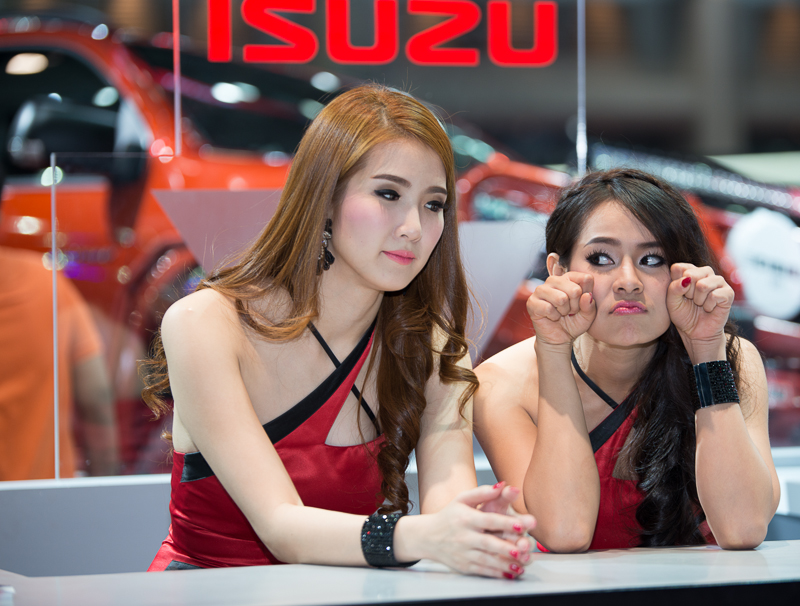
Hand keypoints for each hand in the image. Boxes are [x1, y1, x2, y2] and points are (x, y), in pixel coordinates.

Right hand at [413, 484, 534, 578]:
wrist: (427, 537)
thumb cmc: (449, 516)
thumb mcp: (462, 499)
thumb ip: (483, 493)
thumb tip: (502, 485)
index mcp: (466, 518)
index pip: (488, 520)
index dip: (505, 523)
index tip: (521, 525)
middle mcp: (464, 536)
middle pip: (488, 542)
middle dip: (506, 547)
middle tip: (523, 549)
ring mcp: (463, 553)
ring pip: (486, 560)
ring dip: (504, 564)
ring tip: (520, 565)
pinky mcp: (463, 566)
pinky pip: (481, 570)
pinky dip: (496, 573)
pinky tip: (509, 574)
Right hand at [527, 272, 595, 347]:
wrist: (559, 338)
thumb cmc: (573, 323)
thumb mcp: (588, 315)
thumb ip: (590, 305)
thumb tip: (586, 295)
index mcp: (568, 278)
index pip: (585, 278)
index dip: (586, 295)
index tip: (580, 304)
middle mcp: (553, 280)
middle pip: (574, 289)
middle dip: (575, 305)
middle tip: (570, 311)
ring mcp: (540, 290)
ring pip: (561, 298)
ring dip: (564, 311)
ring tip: (561, 313)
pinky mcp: (532, 302)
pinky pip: (548, 308)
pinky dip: (554, 316)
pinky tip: (552, 317)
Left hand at [667, 263, 732, 361]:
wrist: (695, 332)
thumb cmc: (683, 314)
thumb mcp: (671, 302)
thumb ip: (674, 288)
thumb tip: (687, 279)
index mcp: (689, 271)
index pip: (678, 267)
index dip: (676, 284)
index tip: (680, 294)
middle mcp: (705, 272)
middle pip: (691, 274)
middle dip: (687, 293)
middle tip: (691, 301)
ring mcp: (718, 281)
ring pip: (703, 285)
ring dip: (698, 300)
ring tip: (700, 304)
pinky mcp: (728, 292)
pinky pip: (715, 295)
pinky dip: (708, 306)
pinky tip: (709, 308)